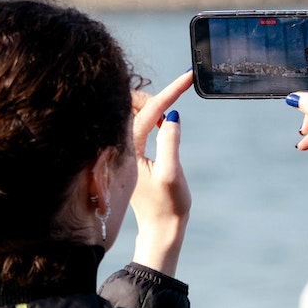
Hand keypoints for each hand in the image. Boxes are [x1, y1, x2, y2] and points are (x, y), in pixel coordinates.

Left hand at [130, 70, 192, 275]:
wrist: (161, 229)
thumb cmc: (168, 206)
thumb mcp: (172, 173)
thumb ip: (170, 142)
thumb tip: (172, 115)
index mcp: (127, 150)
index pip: (147, 112)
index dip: (169, 93)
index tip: (187, 78)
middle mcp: (120, 148)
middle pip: (131, 107)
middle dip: (153, 97)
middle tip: (176, 99)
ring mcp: (123, 151)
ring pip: (133, 114)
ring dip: (153, 106)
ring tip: (172, 112)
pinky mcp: (129, 155)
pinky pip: (136, 125)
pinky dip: (150, 117)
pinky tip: (164, 122)